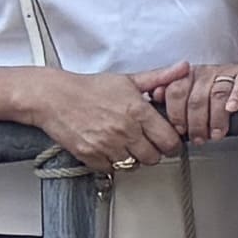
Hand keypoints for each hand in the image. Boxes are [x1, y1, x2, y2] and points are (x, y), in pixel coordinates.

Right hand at [24, 72, 182, 174]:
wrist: (53, 97)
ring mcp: (106, 144)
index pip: (169, 140)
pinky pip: (110, 169)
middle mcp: (124, 130)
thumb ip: (159, 77)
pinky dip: (112, 164)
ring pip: (133, 165)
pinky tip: (110, 151)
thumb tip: (184, 68)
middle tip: (148, 145)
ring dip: (133, 159)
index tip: (168, 141)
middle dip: (154, 152)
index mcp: (138, 111)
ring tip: (128, 146)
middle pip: (154, 157)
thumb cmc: (89, 88)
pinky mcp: (89, 155)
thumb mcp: (128, 80)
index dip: (172, 143)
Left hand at [138, 60, 237, 141]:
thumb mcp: (187, 94)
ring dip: (216, 118)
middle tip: (199, 138)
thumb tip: (156, 96)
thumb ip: (170, 96)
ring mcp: (227, 73)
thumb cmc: (211, 94)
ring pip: (218, 94)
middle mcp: (205, 73)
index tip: (180, 131)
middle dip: (196, 122)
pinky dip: (236, 96)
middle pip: (196, 97)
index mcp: (187, 76)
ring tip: (216, 134)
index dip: (177, 114)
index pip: (175, 92)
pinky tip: (232, 108)